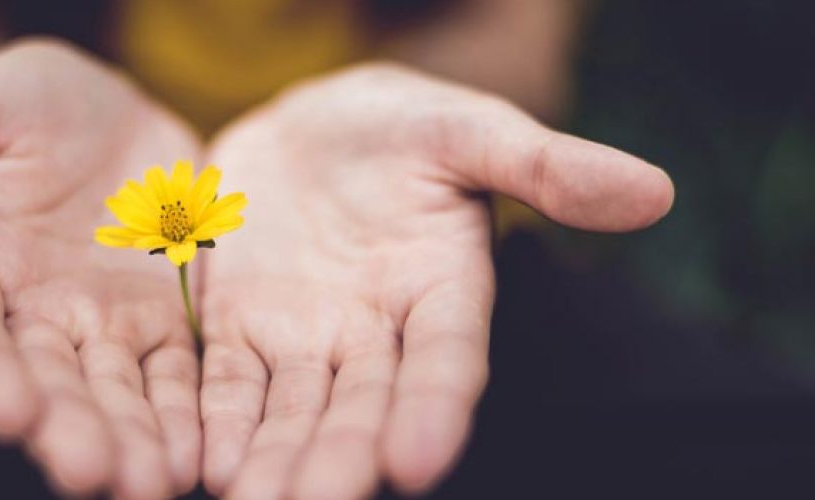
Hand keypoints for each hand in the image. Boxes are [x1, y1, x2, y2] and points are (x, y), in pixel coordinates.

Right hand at [0, 40, 201, 498]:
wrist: (98, 112)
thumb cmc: (15, 105)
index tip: (9, 414)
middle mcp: (27, 316)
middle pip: (45, 382)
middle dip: (68, 429)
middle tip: (93, 475)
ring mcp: (97, 325)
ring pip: (114, 392)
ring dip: (134, 439)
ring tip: (154, 482)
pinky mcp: (159, 320)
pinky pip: (175, 373)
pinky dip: (186, 413)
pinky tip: (202, 454)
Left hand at [198, 63, 673, 497]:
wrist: (311, 127)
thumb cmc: (402, 127)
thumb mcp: (468, 130)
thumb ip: (545, 165)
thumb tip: (653, 191)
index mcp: (442, 290)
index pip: (446, 359)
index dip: (435, 408)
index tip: (418, 460)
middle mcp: (376, 333)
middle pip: (362, 406)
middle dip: (341, 458)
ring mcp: (305, 338)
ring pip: (293, 411)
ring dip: (276, 459)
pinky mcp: (240, 329)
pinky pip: (227, 382)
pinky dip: (217, 421)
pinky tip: (206, 463)